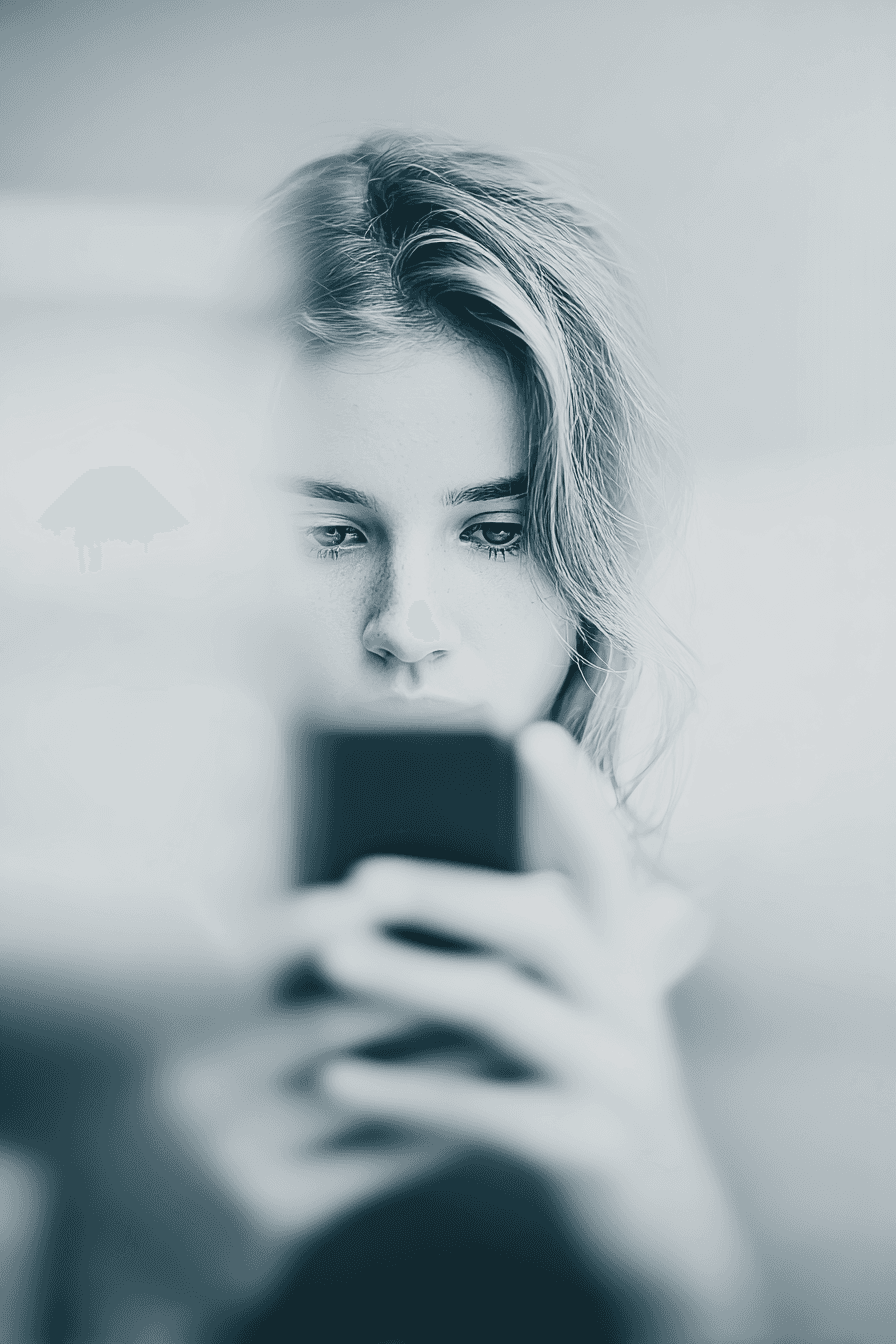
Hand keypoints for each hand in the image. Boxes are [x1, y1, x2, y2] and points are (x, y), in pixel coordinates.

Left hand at [297, 722, 763, 1341]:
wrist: (660, 1229)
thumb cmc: (585, 1094)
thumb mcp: (579, 1017)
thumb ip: (524, 962)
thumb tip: (398, 896)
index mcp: (622, 961)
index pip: (609, 860)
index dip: (574, 797)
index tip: (529, 737)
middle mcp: (628, 1006)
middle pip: (544, 922)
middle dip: (450, 892)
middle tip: (361, 878)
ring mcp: (616, 1079)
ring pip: (508, 1009)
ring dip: (412, 979)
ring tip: (332, 960)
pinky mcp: (589, 1152)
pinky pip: (485, 1112)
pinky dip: (406, 1091)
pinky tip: (336, 1079)